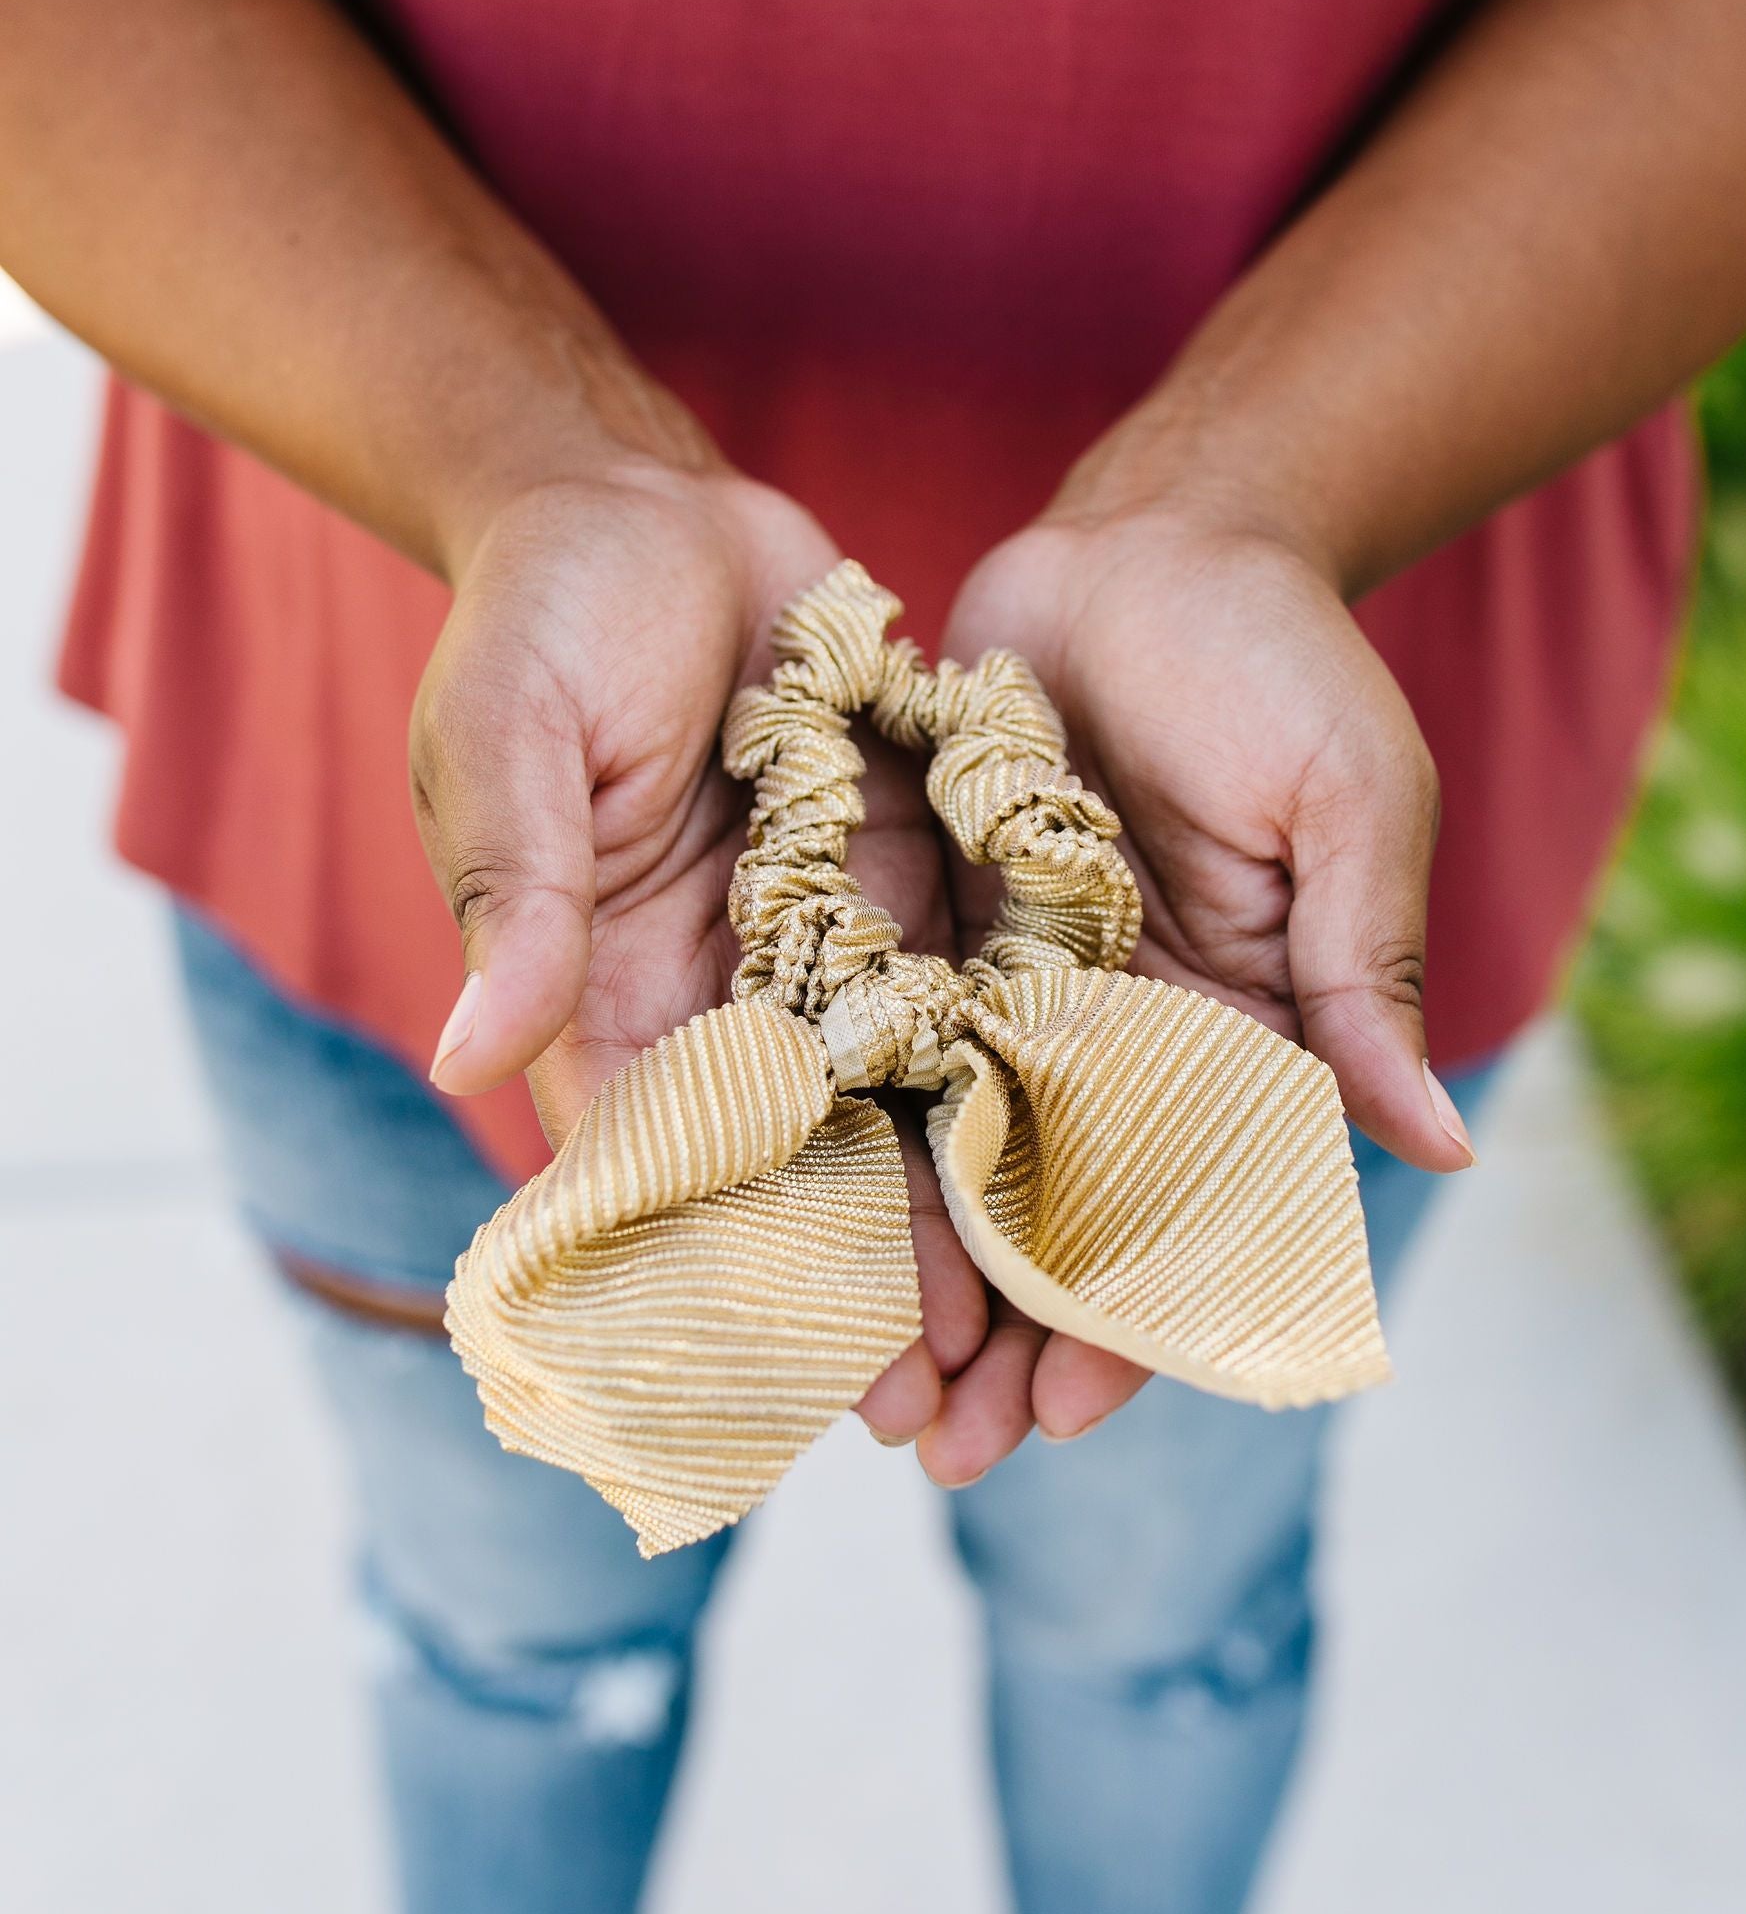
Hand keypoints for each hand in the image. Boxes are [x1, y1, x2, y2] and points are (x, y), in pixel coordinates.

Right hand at [408, 455, 988, 1435]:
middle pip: (804, 1168)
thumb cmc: (544, 610)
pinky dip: (1022, 1072)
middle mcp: (718, 987)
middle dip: (873, 1288)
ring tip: (1045, 1333)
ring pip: (903, 1105)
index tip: (807, 1381)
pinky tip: (1106, 1157)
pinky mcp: (902, 873)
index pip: (670, 1164)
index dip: (736, 1271)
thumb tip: (470, 1053)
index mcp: (602, 984)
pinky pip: (968, 986)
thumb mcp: (508, 737)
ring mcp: (817, 936)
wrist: (642, 496)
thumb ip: (518, 892)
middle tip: (957, 1417)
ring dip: (962, 1217)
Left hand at [912, 508, 1471, 1484]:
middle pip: (1053, 1214)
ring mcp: (1012, 981)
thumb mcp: (1351, 807)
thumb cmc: (1281, 661)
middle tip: (933, 1454)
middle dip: (1002, 1335)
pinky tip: (776, 1220)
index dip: (1132, 1313)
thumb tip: (1437, 1147)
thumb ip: (1358, 974)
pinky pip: (870, 1040)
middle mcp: (1115, 1030)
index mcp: (1232, 1028)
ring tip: (847, 1388)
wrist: (1160, 535)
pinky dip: (834, 1133)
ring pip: (950, 1157)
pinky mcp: (924, 914)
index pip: (1182, 1208)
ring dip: (908, 1272)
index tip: (1070, 1414)